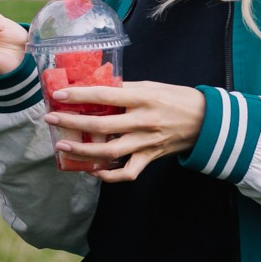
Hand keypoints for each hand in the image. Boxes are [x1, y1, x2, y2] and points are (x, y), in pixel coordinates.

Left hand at [46, 80, 206, 180]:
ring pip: (110, 152)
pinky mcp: (151, 157)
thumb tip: (93, 87)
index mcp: (144, 99)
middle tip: (51, 119)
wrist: (209, 121)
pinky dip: (108, 174)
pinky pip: (128, 172)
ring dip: (82, 151)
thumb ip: (124, 89)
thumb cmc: (176, 99)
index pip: (106, 96)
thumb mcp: (151, 87)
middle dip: (72, 123)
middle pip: (102, 126)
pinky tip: (92, 169)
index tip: (59, 95)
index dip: (80, 96)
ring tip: (62, 146)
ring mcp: (147, 142)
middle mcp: (144, 121)